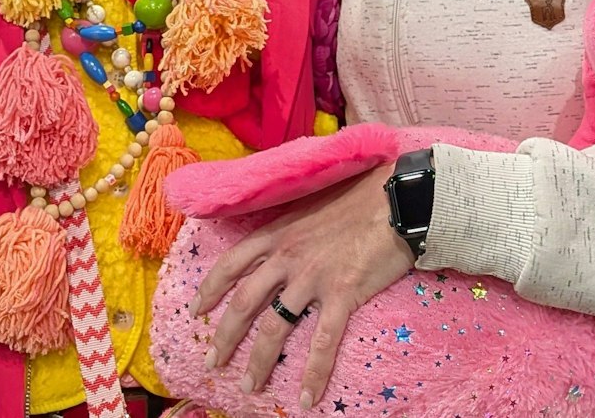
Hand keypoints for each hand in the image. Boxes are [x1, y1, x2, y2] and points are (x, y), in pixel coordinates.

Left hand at [187, 161, 414, 409]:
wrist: (398, 199)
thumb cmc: (359, 197)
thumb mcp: (310, 206)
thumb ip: (290, 229)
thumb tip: (280, 245)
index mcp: (277, 233)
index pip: (230, 264)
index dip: (209, 289)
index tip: (195, 311)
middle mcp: (287, 257)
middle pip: (243, 303)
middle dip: (224, 337)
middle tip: (212, 362)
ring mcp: (313, 277)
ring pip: (275, 327)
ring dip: (259, 361)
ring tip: (249, 386)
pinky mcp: (343, 294)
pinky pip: (322, 342)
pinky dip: (313, 373)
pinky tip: (307, 397)